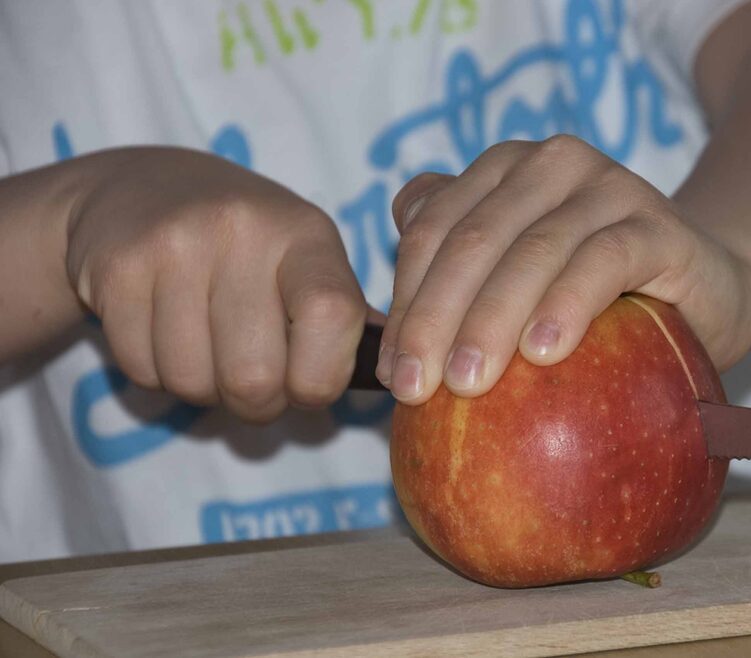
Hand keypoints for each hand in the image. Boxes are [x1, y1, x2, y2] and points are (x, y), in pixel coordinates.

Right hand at [66, 147, 366, 421]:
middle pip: (255, 377)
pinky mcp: (116, 269)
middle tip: (255, 379)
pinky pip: (143, 370)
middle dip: (258, 402)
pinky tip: (165, 332)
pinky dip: (157, 374)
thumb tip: (396, 376)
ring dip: (204, 390)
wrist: (139, 190)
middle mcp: (243, 230)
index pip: (333, 317)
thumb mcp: (307, 259)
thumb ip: (347, 320)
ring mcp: (174, 246)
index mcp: (306, 235)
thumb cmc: (247, 245)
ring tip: (208, 348)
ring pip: (194, 383)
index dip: (323, 378)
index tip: (312, 385)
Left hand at [376, 135, 750, 403]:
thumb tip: (384, 337)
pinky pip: (602, 262)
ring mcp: (608, 186)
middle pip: (474, 239)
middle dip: (435, 318)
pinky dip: (567, 305)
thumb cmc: (597, 296)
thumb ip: (455, 283)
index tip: (392, 373)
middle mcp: (551, 163)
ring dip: (491, 320)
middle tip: (417, 389)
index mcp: (504, 170)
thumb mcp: (517, 283)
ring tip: (466, 384)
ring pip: (532, 251)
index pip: (434, 229)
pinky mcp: (657, 224)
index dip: (405, 300)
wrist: (704, 288)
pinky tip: (543, 352)